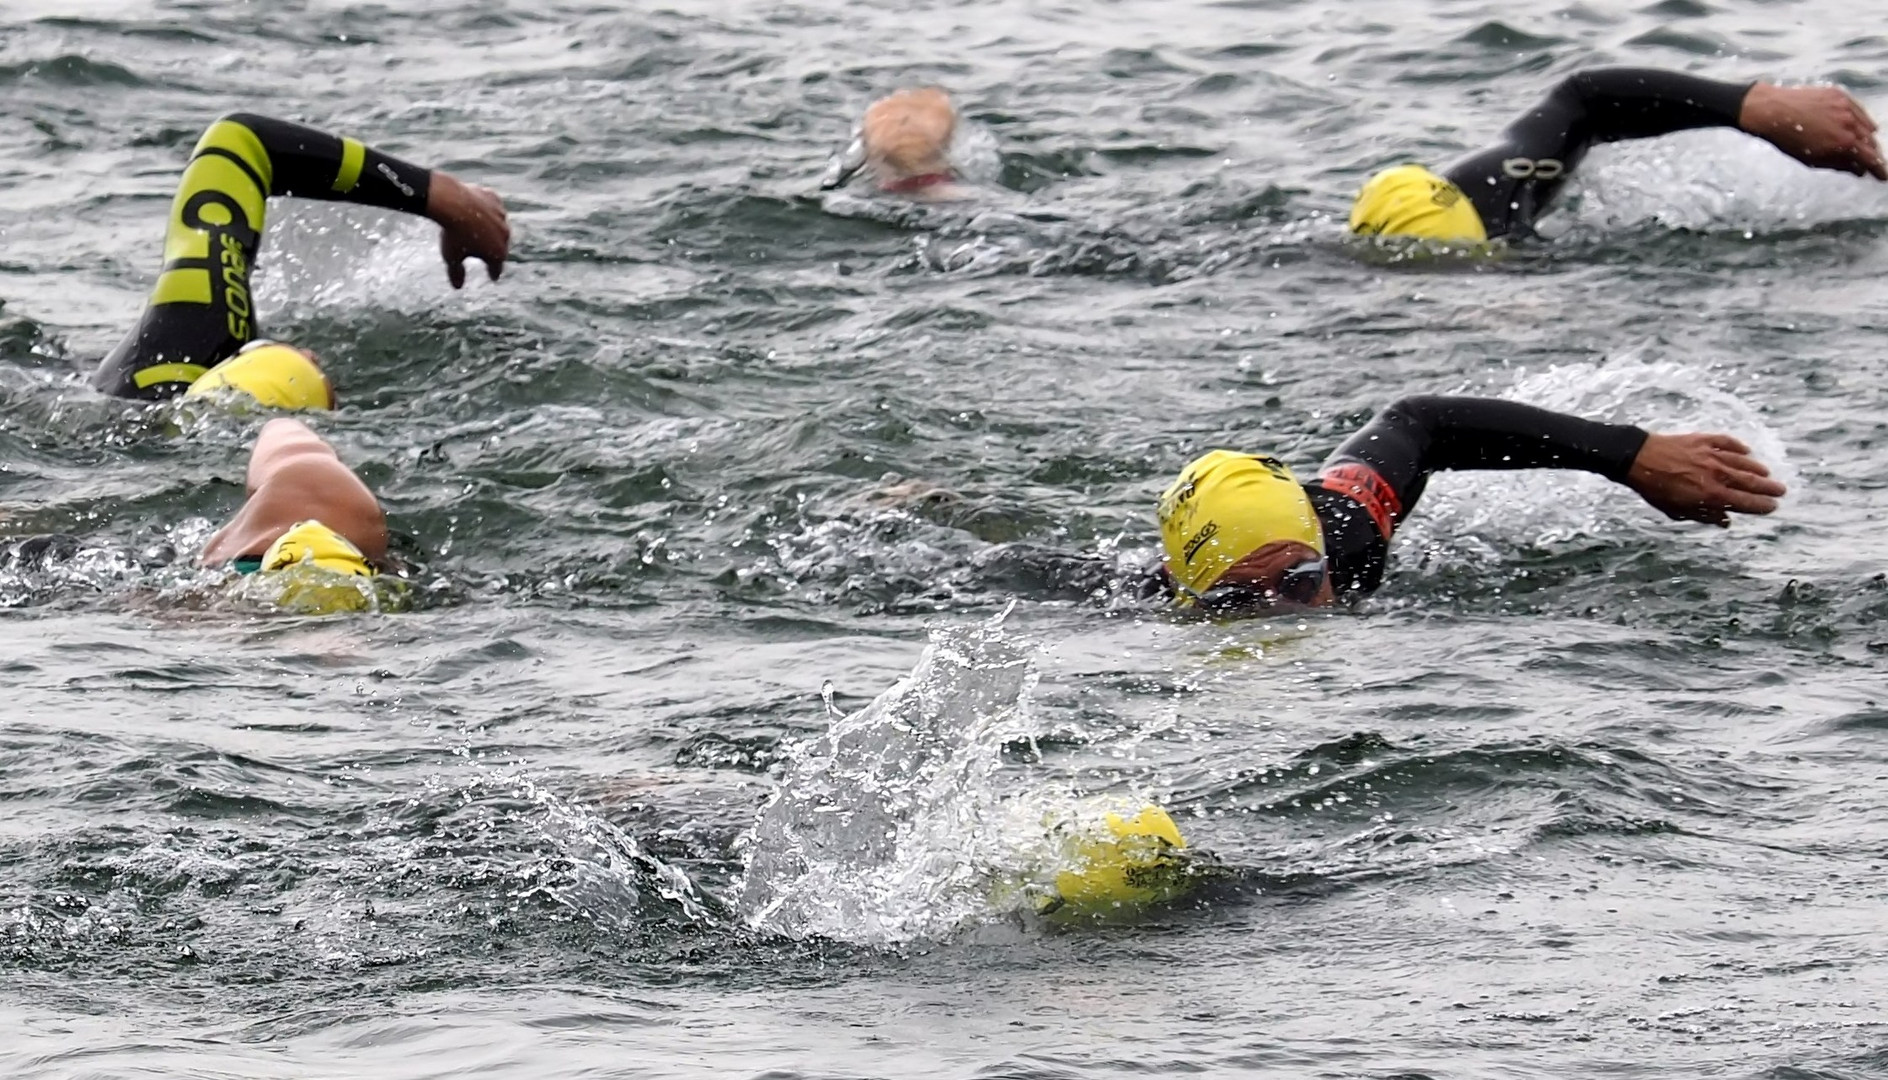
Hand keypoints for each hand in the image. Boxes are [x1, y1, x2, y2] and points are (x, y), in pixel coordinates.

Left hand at [427, 171, 509, 287]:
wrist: (451, 202)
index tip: (492, 276)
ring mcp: (501, 216)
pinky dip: (486, 210)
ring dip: (491, 229)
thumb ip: (456, 273)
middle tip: (485, 252)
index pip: (497, 268)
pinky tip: (476, 211)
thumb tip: (458, 287)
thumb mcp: (452, 257)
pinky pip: (492, 207)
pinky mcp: (495, 199)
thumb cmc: (452, 233)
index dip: (493, 273)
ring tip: (479, 229)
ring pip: (498, 225)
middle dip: (492, 249)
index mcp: (497, 253)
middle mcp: (505, 235)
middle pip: (500, 246)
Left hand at [1625, 433, 1785, 527]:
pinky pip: (1726, 443)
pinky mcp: (1703, 440)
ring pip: (1742, 462)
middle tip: (1782, 491)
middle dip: (1768, 488)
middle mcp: (1716, 474)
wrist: (1637, 458)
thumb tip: (1726, 521)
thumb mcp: (1677, 510)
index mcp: (1710, 494)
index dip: (1761, 505)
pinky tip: (1746, 450)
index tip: (1773, 506)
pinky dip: (1738, 447)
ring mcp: (1710, 455)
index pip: (1745, 502)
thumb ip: (1704, 515)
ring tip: (1767, 474)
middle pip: (1750, 482)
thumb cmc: (1654, 488)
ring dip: (1757, 468)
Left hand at [1739, 82, 1885, 180]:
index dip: (1878, 169)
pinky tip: (1861, 127)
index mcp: (1843, 143)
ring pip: (1867, 126)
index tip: (1883, 177)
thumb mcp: (1812, 159)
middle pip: (1871, 142)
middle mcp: (1850, 123)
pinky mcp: (1841, 95)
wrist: (1772, 110)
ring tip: (1865, 147)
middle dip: (1872, 154)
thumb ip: (1839, 165)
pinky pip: (1858, 110)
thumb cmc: (1788, 139)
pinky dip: (1862, 121)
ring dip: (1868, 138)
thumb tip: (1859, 170)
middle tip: (1872, 163)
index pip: (1870, 158)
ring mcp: (1846, 107)